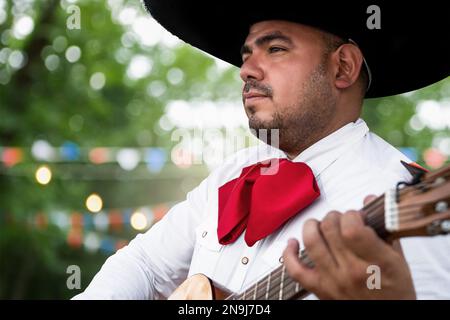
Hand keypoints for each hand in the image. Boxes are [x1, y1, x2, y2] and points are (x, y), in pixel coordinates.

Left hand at [283, 195, 415, 299]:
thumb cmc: (394, 291)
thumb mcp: (399, 260)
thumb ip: (384, 230)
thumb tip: (368, 200)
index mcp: (376, 263)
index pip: (352, 229)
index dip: (351, 215)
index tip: (356, 217)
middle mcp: (352, 272)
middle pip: (330, 229)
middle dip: (334, 217)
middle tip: (341, 220)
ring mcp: (332, 280)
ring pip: (311, 243)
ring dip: (312, 226)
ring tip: (320, 225)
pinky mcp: (319, 289)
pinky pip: (295, 270)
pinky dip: (289, 253)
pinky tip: (293, 242)